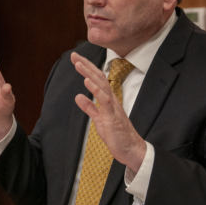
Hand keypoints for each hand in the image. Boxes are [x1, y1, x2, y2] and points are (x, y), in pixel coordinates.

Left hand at [70, 52, 145, 173]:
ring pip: (101, 85)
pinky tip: (87, 81)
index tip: (76, 59)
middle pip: (98, 78)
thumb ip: (90, 108)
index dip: (87, 69)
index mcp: (108, 100)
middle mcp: (111, 100)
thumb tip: (78, 97)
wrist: (131, 149)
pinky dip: (95, 90)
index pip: (97, 80)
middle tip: (74, 55)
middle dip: (86, 65)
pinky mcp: (112, 117)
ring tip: (78, 64)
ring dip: (89, 73)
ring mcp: (113, 107)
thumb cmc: (116, 135)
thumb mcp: (99, 119)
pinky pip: (104, 100)